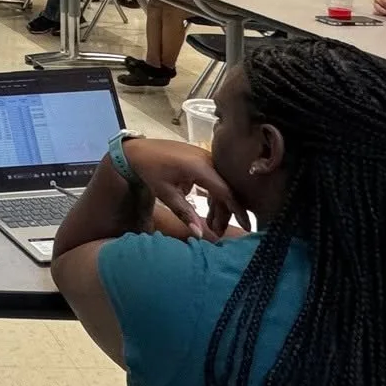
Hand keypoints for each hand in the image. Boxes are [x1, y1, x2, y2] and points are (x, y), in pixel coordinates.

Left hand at [124, 138, 241, 239]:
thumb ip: (185, 213)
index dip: (238, 211)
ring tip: (212, 226)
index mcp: (200, 167)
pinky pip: (213, 179)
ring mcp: (205, 157)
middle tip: (217, 233)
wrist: (136, 151)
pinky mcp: (201, 159)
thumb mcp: (166, 194)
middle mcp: (207, 160)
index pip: (226, 192)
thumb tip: (200, 235)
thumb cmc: (150, 171)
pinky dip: (212, 195)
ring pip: (220, 185)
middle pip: (225, 190)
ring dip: (218, 205)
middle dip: (225, 213)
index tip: (248, 227)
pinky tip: (208, 210)